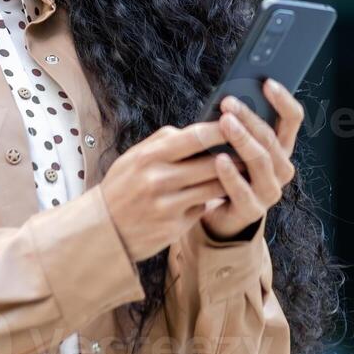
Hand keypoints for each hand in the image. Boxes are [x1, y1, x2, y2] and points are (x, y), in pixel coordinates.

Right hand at [98, 121, 229, 261]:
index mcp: (150, 156)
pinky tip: (214, 195)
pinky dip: (210, 201)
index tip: (238, 122)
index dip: (221, 129)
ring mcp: (167, 206)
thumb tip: (200, 128)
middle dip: (235, 157)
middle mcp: (159, 180)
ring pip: (213, 188)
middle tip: (251, 150)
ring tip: (242, 171)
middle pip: (212, 164)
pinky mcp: (174, 228)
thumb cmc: (122, 187)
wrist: (102, 231)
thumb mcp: (135, 157)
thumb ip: (165, 141)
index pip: (195, 137)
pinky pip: (203, 209)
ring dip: (230, 180)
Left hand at [199, 78, 303, 240]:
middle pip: (271, 138)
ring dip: (242, 140)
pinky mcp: (252, 210)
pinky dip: (231, 174)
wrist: (222, 214)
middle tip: (229, 102)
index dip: (283, 99)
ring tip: (225, 123)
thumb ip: (238, 124)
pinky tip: (219, 159)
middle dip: (250, 117)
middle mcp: (282, 168)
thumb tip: (227, 97)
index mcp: (282, 147)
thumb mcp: (236, 144)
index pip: (293, 119)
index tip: (267, 82)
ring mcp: (270, 191)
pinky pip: (243, 190)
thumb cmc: (229, 169)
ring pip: (261, 161)